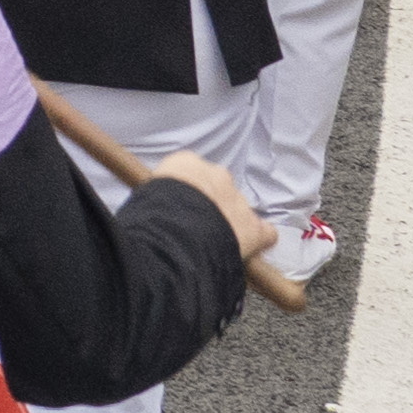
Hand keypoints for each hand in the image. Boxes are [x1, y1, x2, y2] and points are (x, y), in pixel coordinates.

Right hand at [153, 144, 271, 262]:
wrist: (176, 228)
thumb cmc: (152, 209)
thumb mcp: (147, 192)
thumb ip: (161, 193)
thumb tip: (159, 206)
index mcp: (187, 162)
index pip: (189, 171)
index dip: (185, 190)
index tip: (179, 203)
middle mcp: (217, 175)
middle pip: (218, 187)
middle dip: (212, 203)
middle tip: (197, 224)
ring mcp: (239, 201)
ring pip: (239, 209)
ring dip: (230, 221)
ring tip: (216, 241)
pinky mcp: (255, 227)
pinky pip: (265, 232)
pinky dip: (260, 239)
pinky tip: (251, 249)